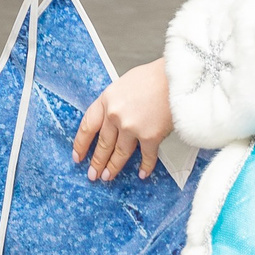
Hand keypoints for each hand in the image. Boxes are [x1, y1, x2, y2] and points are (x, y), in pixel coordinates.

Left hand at [72, 58, 171, 181]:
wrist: (176, 79)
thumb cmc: (154, 77)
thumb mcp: (123, 85)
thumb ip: (114, 103)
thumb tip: (110, 120)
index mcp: (106, 100)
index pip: (87, 126)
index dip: (81, 144)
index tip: (77, 156)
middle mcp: (115, 115)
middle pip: (103, 144)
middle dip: (96, 162)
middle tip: (92, 174)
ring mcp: (131, 127)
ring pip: (119, 153)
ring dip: (113, 168)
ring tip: (108, 177)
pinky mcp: (150, 136)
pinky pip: (146, 157)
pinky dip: (145, 167)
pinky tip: (142, 173)